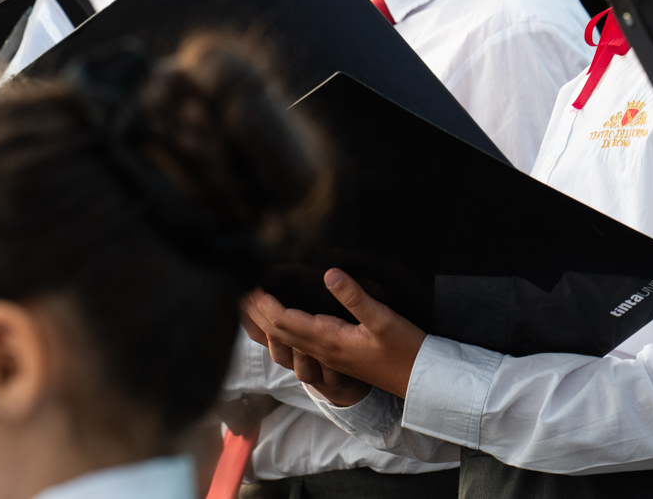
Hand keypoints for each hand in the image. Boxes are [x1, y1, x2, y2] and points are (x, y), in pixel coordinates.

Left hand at [249, 269, 427, 403]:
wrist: (418, 380)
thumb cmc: (405, 349)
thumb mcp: (384, 319)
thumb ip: (356, 296)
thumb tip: (329, 273)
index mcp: (329, 340)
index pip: (284, 321)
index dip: (263, 303)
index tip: (246, 283)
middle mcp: (322, 351)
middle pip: (277, 331)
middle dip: (254, 311)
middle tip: (234, 288)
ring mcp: (327, 356)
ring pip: (284, 339)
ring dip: (262, 321)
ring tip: (247, 303)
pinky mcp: (335, 356)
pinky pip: (297, 344)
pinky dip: (279, 331)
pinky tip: (277, 325)